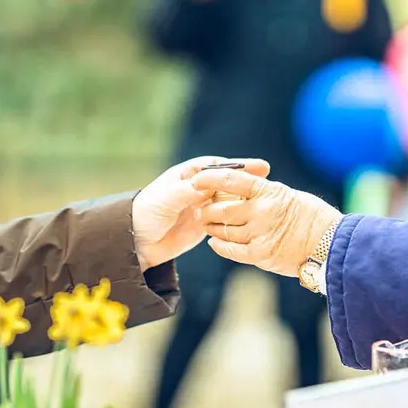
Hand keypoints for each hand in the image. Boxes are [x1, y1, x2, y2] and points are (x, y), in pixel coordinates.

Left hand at [132, 157, 269, 270]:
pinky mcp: (205, 224)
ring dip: (246, 200)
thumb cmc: (146, 214)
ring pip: (230, 200)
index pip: (220, 166)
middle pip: (229, 182)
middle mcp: (197, 188)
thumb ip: (187, 191)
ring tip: (267, 202)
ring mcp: (202, 206)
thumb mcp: (166, 200)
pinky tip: (254, 219)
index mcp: (189, 174)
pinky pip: (225, 218)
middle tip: (270, 182)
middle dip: (249, 181)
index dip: (241, 166)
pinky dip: (238, 217)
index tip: (261, 167)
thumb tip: (207, 185)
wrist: (137, 242)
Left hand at [191, 170, 342, 277]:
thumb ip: (265, 194)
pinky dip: (220, 246)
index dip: (210, 178)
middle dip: (206, 207)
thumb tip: (243, 190)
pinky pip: (231, 250)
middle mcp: (262, 211)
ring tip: (207, 224)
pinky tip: (214, 242)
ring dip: (212, 227)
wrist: (332, 245)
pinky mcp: (260, 255)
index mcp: (270, 191)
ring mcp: (260, 234)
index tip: (196, 178)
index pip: (233, 179)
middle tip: (199, 206)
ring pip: (223, 230)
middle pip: (221, 208)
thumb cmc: (314, 218)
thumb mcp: (290, 196)